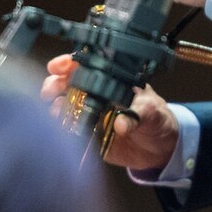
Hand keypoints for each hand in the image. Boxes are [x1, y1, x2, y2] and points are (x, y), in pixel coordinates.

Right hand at [43, 55, 180, 172]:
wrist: (161, 148)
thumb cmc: (158, 119)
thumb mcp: (152, 112)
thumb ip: (138, 116)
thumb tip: (122, 124)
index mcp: (112, 81)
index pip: (86, 66)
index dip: (69, 64)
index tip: (57, 66)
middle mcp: (97, 95)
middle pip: (67, 84)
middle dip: (54, 84)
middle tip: (50, 91)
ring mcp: (91, 115)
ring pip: (65, 106)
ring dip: (56, 107)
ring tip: (57, 110)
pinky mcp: (89, 136)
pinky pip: (71, 131)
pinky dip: (63, 129)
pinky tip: (60, 128)